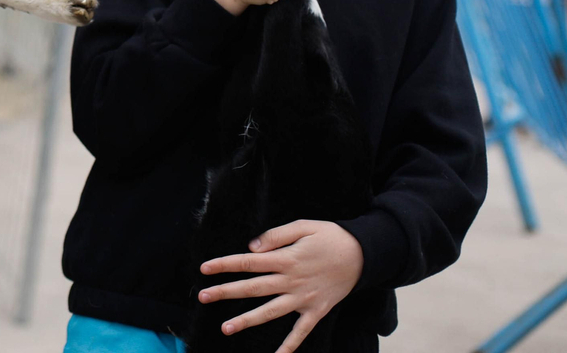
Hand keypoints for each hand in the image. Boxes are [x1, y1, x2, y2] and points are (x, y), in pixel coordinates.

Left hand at [198, 219, 364, 352]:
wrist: (364, 255)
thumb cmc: (330, 237)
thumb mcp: (303, 226)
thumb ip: (276, 236)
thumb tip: (251, 247)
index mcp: (285, 259)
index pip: (248, 262)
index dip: (224, 264)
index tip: (204, 268)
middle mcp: (291, 280)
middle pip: (253, 288)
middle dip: (226, 292)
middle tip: (202, 297)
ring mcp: (304, 298)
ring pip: (270, 311)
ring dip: (247, 320)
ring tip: (225, 328)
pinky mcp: (317, 310)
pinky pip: (301, 331)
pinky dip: (289, 344)